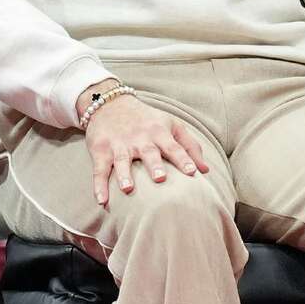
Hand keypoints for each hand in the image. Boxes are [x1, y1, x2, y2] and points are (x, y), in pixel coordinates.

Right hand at [82, 92, 208, 207]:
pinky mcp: (100, 150)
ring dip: (124, 174)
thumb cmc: (146, 119)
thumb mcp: (170, 125)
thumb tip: (205, 171)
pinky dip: (99, 185)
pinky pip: (99, 169)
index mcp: (159, 132)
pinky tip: (101, 200)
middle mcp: (139, 138)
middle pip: (148, 152)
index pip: (173, 147)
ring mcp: (119, 145)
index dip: (183, 159)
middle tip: (160, 178)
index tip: (192, 172)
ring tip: (127, 189)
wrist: (109, 103)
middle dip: (154, 164)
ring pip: (121, 161)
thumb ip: (190, 146)